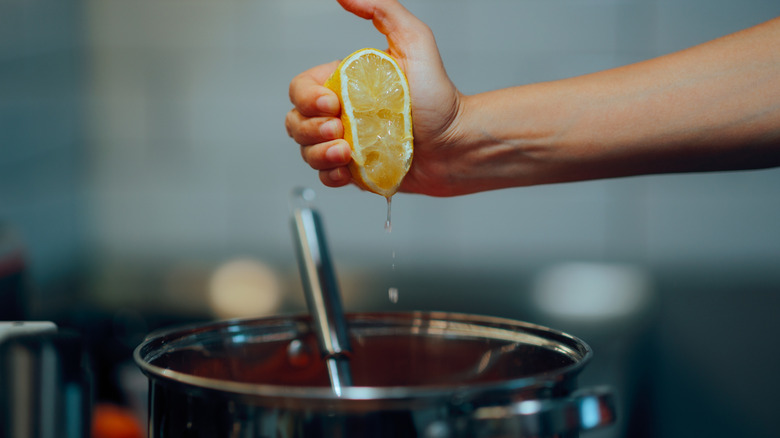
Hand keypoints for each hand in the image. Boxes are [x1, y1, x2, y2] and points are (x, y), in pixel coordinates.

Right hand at [286, 0, 464, 195]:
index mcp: (345, 84)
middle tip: (341, 131)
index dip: (307, 98)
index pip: (301, 89)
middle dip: (311, 129)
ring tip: (347, 154)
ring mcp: (346, 145)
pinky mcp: (355, 172)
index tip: (332, 103)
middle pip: (296, 122)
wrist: (456, 144)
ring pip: (307, 151)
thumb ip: (383, 10)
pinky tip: (349, 170)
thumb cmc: (439, 98)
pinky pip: (325, 176)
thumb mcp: (414, 42)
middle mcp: (341, 114)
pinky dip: (330, 174)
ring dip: (319, 154)